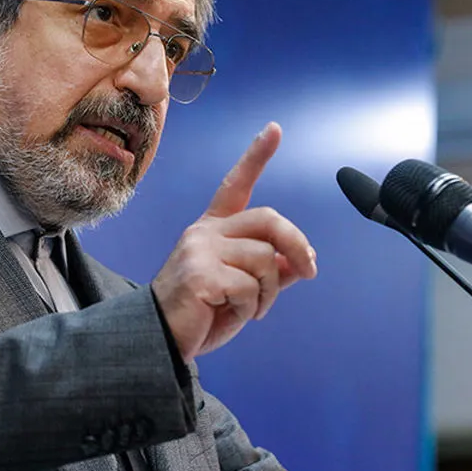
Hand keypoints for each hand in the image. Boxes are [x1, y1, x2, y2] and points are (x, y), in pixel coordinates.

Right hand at [151, 123, 317, 362]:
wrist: (161, 341)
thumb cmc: (201, 315)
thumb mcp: (243, 291)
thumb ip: (271, 272)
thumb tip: (302, 261)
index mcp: (212, 229)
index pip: (235, 185)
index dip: (256, 156)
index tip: (274, 129)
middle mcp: (204, 232)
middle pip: (268, 220)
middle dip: (296, 245)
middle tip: (310, 271)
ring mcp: (200, 250)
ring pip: (264, 259)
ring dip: (269, 291)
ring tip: (252, 309)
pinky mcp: (200, 273)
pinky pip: (248, 286)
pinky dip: (252, 307)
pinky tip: (233, 313)